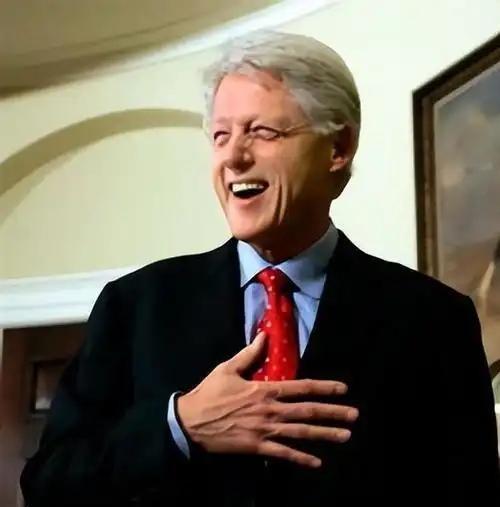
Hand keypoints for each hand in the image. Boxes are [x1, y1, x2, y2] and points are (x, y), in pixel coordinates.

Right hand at [177, 332, 358, 467]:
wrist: (191, 421)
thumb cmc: (210, 392)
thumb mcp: (228, 368)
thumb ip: (249, 354)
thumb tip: (264, 336)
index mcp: (265, 389)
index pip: (301, 387)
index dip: (324, 387)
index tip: (343, 388)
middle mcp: (270, 410)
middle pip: (307, 411)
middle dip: (333, 412)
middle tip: (354, 415)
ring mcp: (265, 430)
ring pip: (301, 432)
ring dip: (325, 434)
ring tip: (345, 436)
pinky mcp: (257, 447)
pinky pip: (283, 454)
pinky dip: (301, 458)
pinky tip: (317, 462)